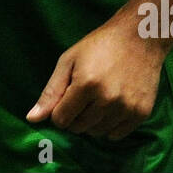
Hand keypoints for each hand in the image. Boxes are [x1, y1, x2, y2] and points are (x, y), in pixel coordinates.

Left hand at [26, 15, 168, 139]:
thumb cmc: (99, 46)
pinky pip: (116, 135)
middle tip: (83, 95)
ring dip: (92, 121)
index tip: (66, 97)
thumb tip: (31, 119)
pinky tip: (111, 106)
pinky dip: (110, 126)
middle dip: (75, 115)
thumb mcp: (68, 61)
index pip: (61, 119)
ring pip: (97, 132)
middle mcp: (107, 99)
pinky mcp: (141, 113)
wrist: (140, 37)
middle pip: (78, 127)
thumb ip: (50, 92)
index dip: (59, 110)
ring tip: (98, 99)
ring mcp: (126, 107)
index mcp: (86, 85)